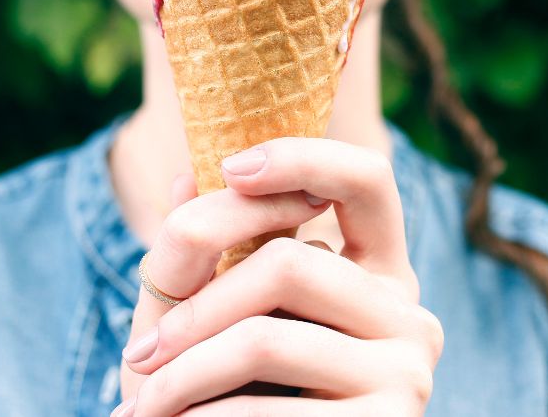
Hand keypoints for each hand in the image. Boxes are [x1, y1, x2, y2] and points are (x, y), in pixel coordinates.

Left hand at [115, 138, 443, 415]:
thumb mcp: (220, 325)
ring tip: (139, 408)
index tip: (229, 168)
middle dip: (193, 310)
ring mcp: (408, 374)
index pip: (369, 179)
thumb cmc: (242, 400)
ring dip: (180, 378)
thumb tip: (179, 177)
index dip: (303, 156)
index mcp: (381, 277)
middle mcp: (411, 317)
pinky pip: (264, 409)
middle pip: (288, 262)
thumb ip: (209, 258)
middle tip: (137, 358)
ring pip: (263, 339)